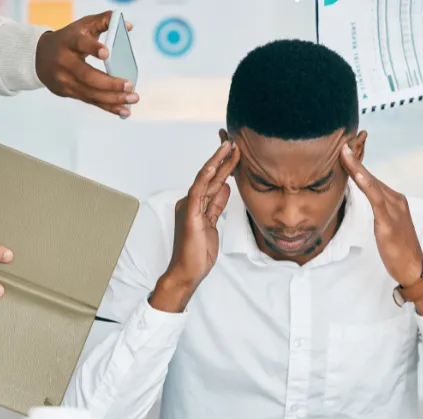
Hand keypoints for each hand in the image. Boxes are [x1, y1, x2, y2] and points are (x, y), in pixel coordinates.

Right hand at [35, 11, 138, 116]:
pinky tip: (124, 110)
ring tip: (133, 98)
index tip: (107, 52)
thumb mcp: (83, 26)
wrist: (40, 57)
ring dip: (114, 98)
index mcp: (68, 42)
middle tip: (130, 85)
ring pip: (90, 93)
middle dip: (110, 83)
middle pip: (87, 76)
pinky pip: (91, 101)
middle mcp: (64, 62)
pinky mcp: (69, 92)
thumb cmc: (68, 40)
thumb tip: (128, 25)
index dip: (93, 48)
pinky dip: (109, 107)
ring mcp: (65, 80)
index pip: (80, 44)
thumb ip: (104, 21)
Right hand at [153, 142, 239, 312]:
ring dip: (219, 162)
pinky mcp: (189, 215)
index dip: (224, 165)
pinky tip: (215, 165)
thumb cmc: (198, 252)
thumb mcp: (213, 224)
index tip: (235, 151)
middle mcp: (190, 202)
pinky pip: (198, 192)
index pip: (213, 180)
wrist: (186, 272)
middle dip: (223, 158)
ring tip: (230, 147)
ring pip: (206, 179)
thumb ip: (216, 205)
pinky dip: (207, 177)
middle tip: (235, 141)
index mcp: (196, 204)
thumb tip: (226, 187)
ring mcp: (189, 207)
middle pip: (211, 176)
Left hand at [340, 144, 422, 286]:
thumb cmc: (398, 250)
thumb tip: (365, 204)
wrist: (413, 268)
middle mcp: (395, 200)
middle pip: (370, 176)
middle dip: (355, 159)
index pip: (371, 178)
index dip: (357, 164)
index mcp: (394, 200)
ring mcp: (394, 209)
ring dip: (356, 166)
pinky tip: (356, 173)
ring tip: (343, 152)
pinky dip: (365, 183)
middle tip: (340, 142)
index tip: (344, 150)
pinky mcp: (389, 221)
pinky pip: (375, 198)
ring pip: (371, 183)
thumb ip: (378, 212)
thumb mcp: (385, 227)